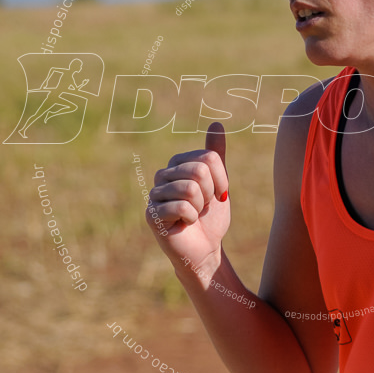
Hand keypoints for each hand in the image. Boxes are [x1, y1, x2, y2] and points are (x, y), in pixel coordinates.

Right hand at [147, 122, 229, 284]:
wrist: (204, 249)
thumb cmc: (210, 217)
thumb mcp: (218, 183)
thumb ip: (215, 155)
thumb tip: (216, 123)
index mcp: (177, 164)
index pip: (208, 157)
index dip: (221, 179)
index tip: (219, 194)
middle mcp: (162, 175)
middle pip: (199, 170)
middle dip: (210, 193)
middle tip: (204, 207)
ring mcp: (154, 194)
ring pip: (190, 189)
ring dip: (201, 207)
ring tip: (194, 215)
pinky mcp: (151, 214)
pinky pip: (182, 207)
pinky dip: (192, 218)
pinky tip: (185, 224)